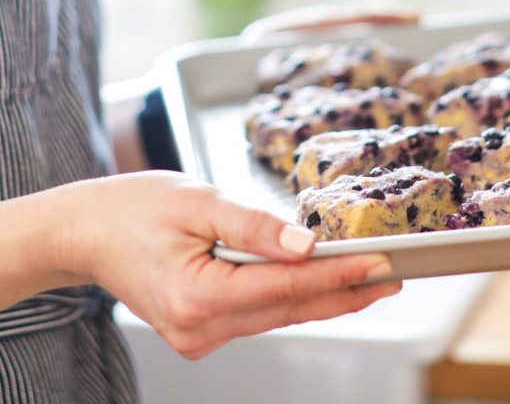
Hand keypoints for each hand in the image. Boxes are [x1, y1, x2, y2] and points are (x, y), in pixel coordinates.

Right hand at [59, 172, 400, 359]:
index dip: (339, 275)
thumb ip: (254, 226)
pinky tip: (317, 284)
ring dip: (322, 296)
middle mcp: (199, 329)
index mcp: (197, 296)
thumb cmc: (134, 208)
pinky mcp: (199, 332)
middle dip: (345, 292)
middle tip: (393, 277)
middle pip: (289, 309)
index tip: (380, 265)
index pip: (287, 286)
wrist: (87, 231)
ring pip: (276, 315)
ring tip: (367, 279)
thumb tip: (306, 244)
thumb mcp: (198, 200)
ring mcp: (198, 337)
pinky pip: (256, 315)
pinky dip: (289, 298)